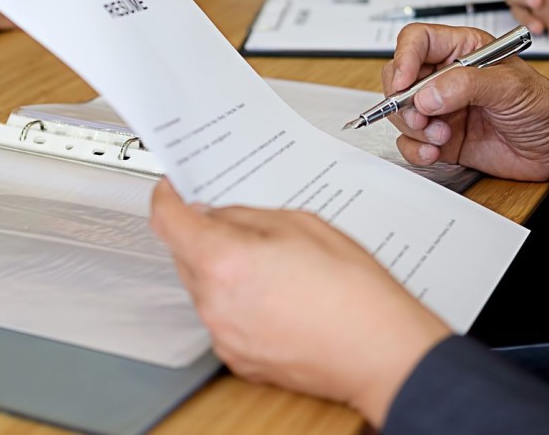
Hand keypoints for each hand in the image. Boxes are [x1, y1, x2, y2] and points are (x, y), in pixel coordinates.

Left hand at [150, 180, 449, 427]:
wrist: (381, 352)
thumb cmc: (353, 292)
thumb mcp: (301, 224)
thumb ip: (247, 216)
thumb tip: (217, 215)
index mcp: (224, 261)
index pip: (168, 220)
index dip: (167, 197)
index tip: (172, 189)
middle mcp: (214, 303)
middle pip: (185, 255)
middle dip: (204, 235)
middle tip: (246, 227)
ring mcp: (224, 336)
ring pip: (205, 289)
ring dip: (224, 271)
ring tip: (276, 267)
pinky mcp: (239, 360)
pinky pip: (223, 319)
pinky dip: (238, 303)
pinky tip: (278, 297)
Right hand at [382, 23, 548, 184]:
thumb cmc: (546, 106)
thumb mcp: (510, 87)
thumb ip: (467, 85)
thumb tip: (428, 94)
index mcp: (463, 50)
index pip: (417, 41)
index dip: (403, 58)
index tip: (402, 83)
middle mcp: (447, 77)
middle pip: (400, 78)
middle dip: (403, 100)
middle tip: (421, 116)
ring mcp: (442, 108)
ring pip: (402, 112)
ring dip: (414, 128)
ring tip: (441, 136)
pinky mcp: (442, 137)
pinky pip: (411, 141)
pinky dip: (416, 149)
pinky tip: (435, 151)